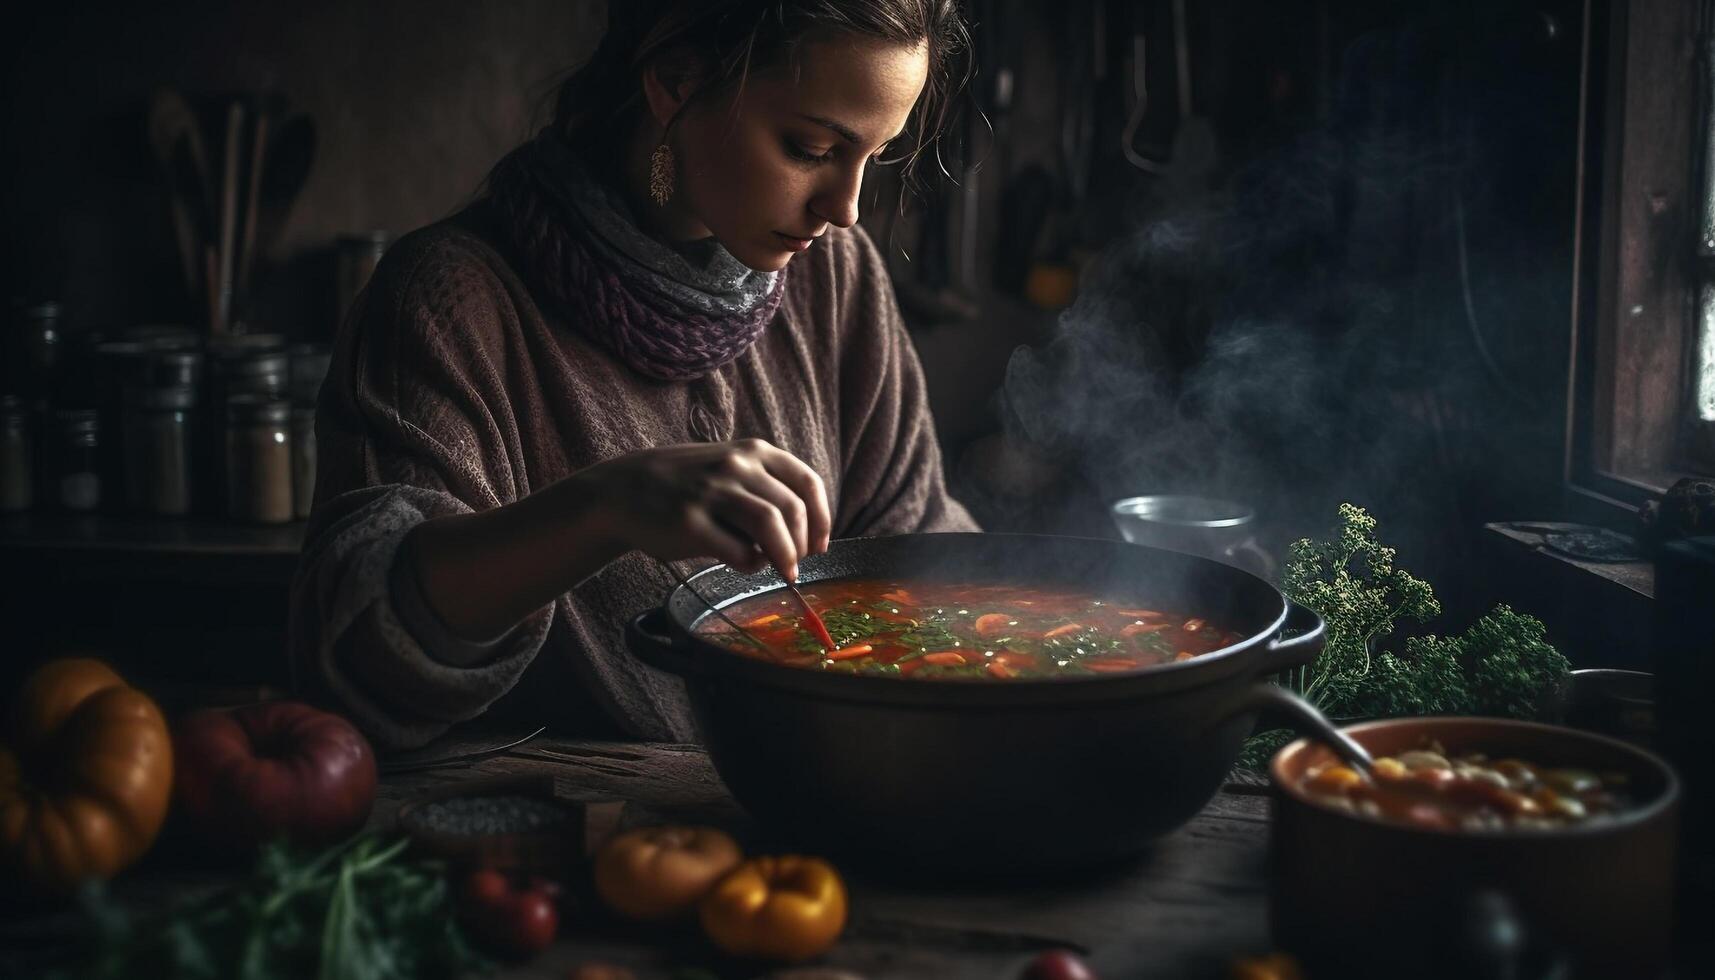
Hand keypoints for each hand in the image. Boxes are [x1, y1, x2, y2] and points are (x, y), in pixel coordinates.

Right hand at [580, 439, 830, 579]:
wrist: (624, 489)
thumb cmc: (688, 485)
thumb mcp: (731, 468)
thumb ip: (766, 489)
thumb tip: (806, 535)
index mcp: (753, 451)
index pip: (807, 484)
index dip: (822, 519)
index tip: (820, 545)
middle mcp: (735, 466)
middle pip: (792, 510)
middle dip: (802, 545)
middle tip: (795, 565)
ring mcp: (711, 492)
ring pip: (771, 527)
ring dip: (784, 557)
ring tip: (782, 571)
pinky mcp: (689, 522)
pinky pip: (738, 551)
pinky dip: (750, 564)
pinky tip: (742, 564)